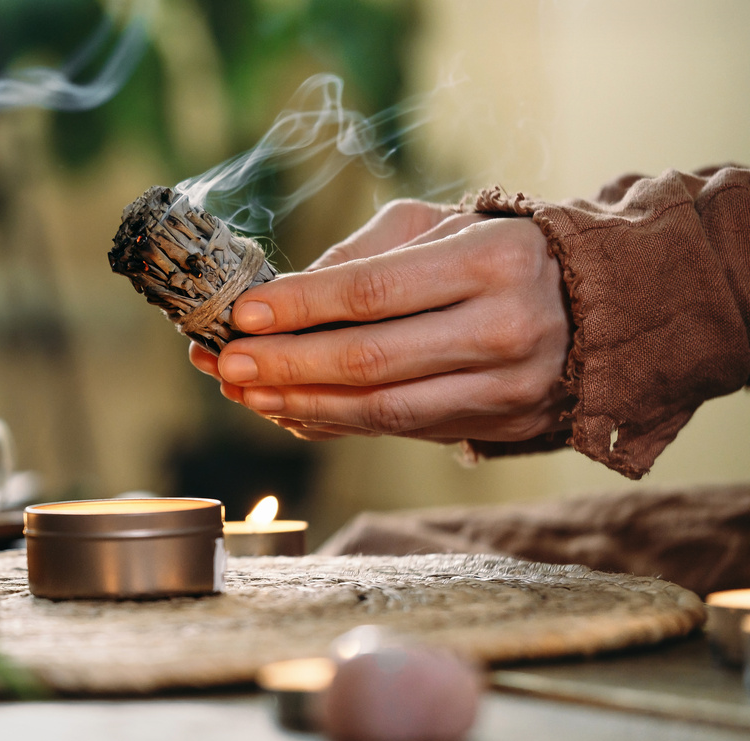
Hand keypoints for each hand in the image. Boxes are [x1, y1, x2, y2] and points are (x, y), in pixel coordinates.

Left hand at [188, 199, 572, 442]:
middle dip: (285, 363)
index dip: (301, 305)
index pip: (374, 291)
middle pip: (370, 360)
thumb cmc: (501, 251)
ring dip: (300, 403)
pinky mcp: (495, 427)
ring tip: (244, 390)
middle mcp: (505, 330)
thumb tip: (284, 291)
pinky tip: (289, 408)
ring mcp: (505, 389)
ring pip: (381, 411)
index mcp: (493, 261)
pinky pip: (397, 432)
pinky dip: (336, 422)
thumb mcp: (442, 225)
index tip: (242, 312)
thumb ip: (364, 252)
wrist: (599, 308)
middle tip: (225, 362)